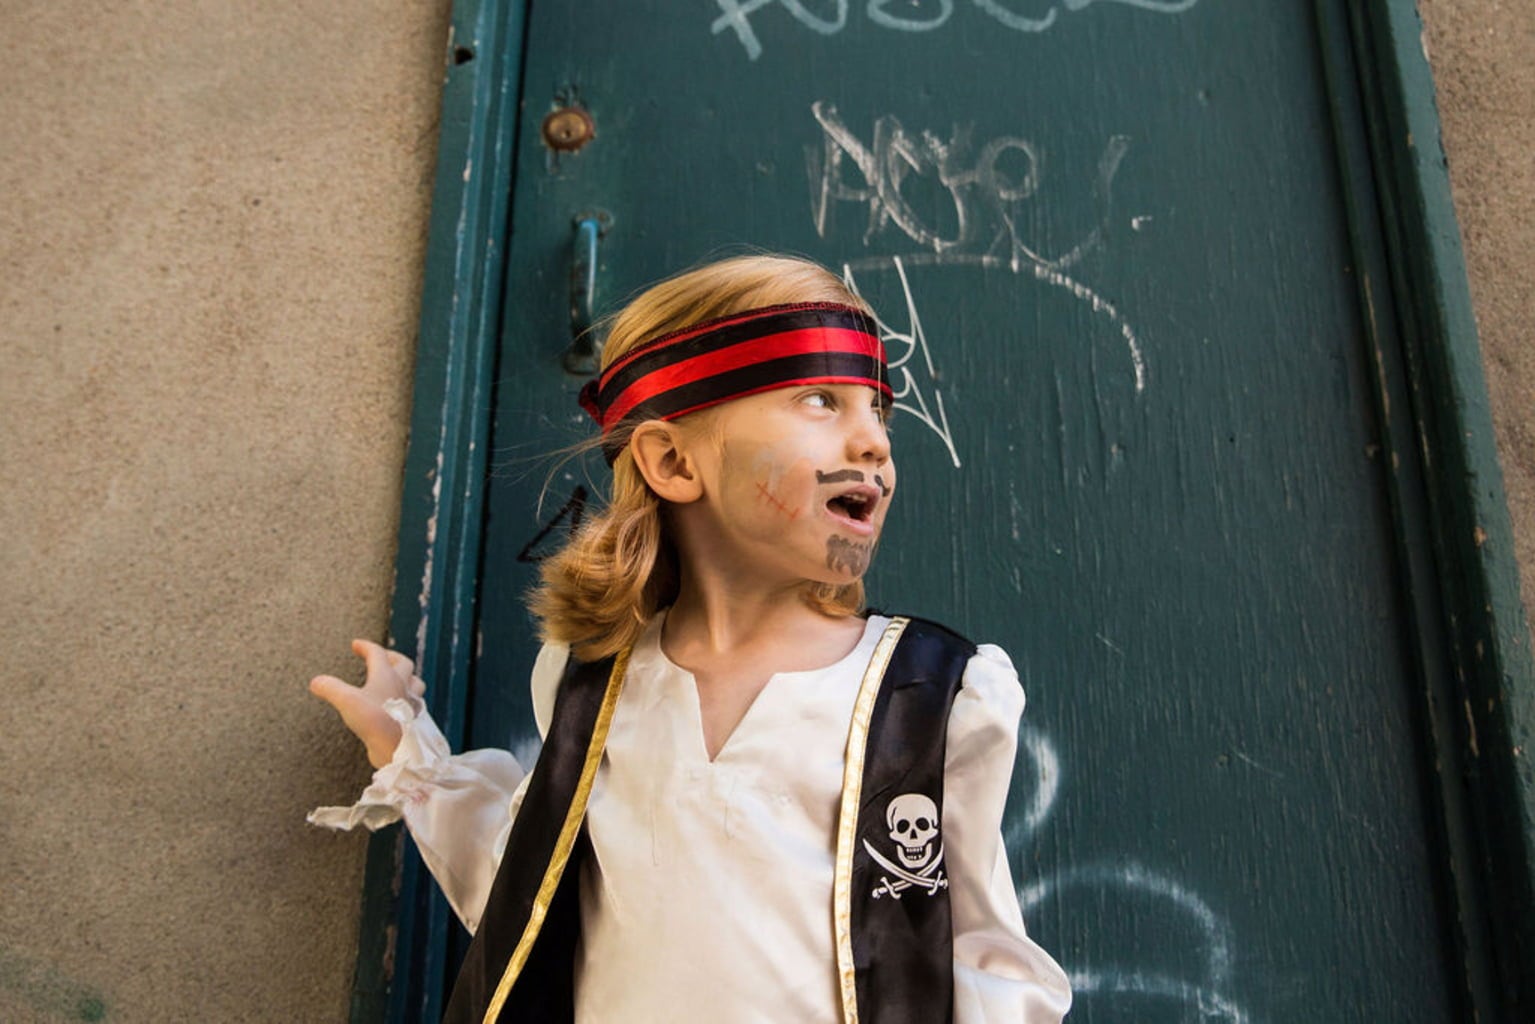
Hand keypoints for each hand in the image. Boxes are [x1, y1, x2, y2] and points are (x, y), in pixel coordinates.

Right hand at [309, 639, 425, 767]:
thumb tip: (316, 681)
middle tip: (381, 657)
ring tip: (396, 678)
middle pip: (403, 663)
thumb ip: (330, 688)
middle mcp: (402, 686)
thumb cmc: (375, 720)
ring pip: (415, 682)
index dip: (365, 646)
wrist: (396, 747)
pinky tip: (399, 705)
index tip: (355, 644)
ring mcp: (409, 702)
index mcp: (387, 676)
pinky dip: (407, 698)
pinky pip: (413, 703)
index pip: (377, 653)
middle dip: (391, 657)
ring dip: (407, 677)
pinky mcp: (411, 719)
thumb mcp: (347, 701)